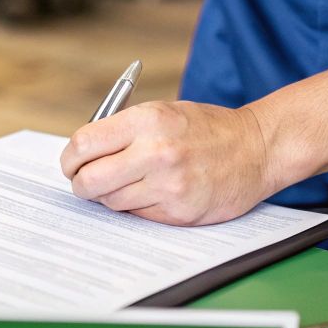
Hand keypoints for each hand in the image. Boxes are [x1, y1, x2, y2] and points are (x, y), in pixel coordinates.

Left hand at [59, 101, 279, 225]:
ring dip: (110, 196)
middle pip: (89, 180)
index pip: (84, 144)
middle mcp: (156, 152)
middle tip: (86, 181)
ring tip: (128, 183)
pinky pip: (138, 214)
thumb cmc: (205, 128)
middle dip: (81, 183)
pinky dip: (137, 206)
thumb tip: (80, 154)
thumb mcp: (162, 112)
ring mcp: (169, 185)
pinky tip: (153, 192)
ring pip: (111, 201)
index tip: (72, 164)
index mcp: (147, 120)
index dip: (70, 159)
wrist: (257, 148)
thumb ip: (122, 130)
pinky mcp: (180, 211)